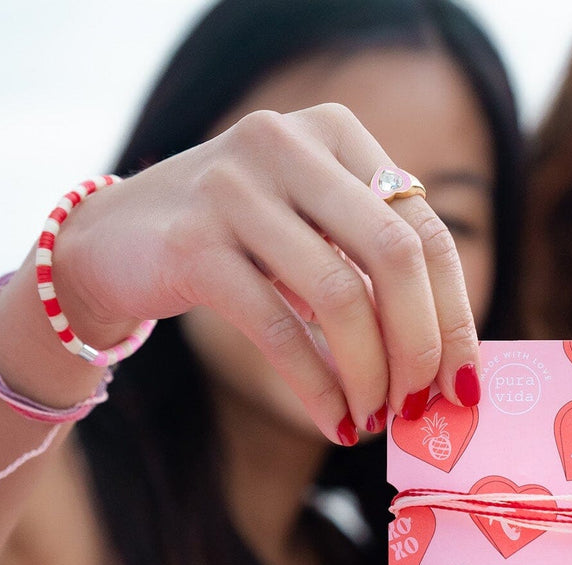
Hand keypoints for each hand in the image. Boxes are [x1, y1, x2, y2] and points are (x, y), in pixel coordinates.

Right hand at [49, 103, 478, 439]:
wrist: (108, 244)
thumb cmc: (233, 246)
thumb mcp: (310, 236)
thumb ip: (371, 273)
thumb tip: (446, 362)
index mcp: (336, 135)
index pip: (425, 230)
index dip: (455, 315)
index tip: (464, 382)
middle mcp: (289, 145)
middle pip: (396, 256)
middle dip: (420, 346)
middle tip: (420, 405)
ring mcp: (235, 188)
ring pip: (340, 296)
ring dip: (370, 375)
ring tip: (375, 419)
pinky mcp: (192, 244)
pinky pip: (280, 330)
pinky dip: (319, 387)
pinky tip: (335, 422)